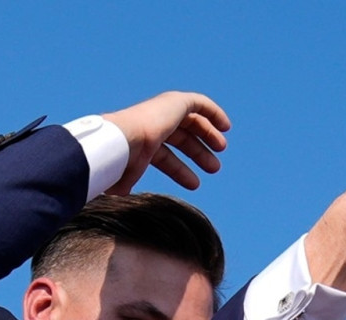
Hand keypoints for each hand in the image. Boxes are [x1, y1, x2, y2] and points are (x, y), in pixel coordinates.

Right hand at [99, 91, 229, 193]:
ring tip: (221, 151)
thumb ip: (126, 181)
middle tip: (214, 168)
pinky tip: (225, 126)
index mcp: (139, 142)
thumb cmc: (120, 163)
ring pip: (191, 122)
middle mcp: (150, 124)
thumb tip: (119, 191)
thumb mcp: (124, 177)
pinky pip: (198, 103)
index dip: (178, 169)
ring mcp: (162, 112)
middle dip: (197, 153)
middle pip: (180, 138)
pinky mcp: (175, 102)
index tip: (194, 183)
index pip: (163, 155)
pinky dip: (213, 112)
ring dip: (208, 136)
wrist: (123, 143)